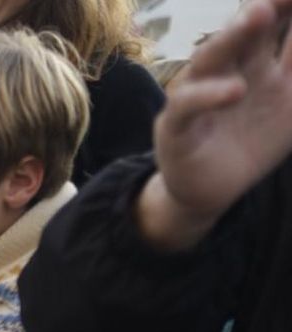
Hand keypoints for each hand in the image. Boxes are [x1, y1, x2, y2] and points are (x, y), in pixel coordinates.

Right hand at [143, 0, 291, 240]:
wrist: (214, 190)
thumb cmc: (252, 143)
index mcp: (256, 63)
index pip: (272, 25)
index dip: (285, 6)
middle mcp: (226, 71)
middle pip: (243, 31)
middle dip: (262, 8)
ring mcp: (197, 94)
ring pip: (211, 56)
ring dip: (234, 34)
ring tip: (260, 13)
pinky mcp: (175, 125)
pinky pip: (188, 104)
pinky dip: (209, 95)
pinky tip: (236, 90)